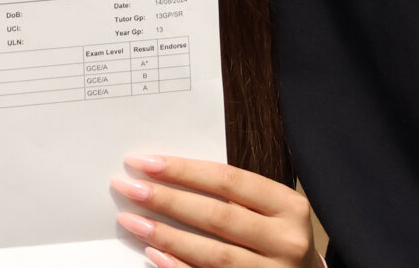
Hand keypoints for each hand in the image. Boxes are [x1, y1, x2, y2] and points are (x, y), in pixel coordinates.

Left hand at [111, 155, 319, 267]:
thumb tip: (169, 176)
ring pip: (212, 253)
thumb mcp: (271, 212)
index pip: (229, 181)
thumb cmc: (278, 241)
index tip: (145, 162)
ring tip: (131, 221)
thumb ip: (235, 197)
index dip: (184, 171)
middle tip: (129, 187)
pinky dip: (180, 267)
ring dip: (166, 235)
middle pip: (217, 215)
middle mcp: (286, 240)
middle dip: (167, 199)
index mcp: (289, 206)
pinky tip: (154, 254)